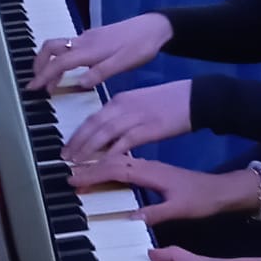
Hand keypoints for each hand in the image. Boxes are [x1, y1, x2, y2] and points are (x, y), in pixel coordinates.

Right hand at [27, 12, 172, 91]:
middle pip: (50, 48)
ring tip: (50, 80)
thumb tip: (79, 84)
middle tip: (37, 82)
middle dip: (39, 64)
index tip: (33, 88)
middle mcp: (84, 41)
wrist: (154, 27)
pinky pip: (69, 46)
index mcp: (89, 49)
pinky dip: (61, 58)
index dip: (44, 76)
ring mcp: (87, 38)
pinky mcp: (93, 38)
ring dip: (49, 61)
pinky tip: (67, 70)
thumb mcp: (123, 63)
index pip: (59, 63)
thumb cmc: (141, 46)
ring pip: (58, 46)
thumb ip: (100, 73)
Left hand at [62, 80, 192, 161]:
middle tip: (65, 158)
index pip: (92, 118)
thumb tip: (109, 133)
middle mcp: (122, 107)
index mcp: (120, 100)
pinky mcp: (148, 129)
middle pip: (93, 126)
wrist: (195, 97)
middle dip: (77, 143)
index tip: (68, 147)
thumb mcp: (140, 104)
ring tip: (77, 163)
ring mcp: (134, 117)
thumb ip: (123, 116)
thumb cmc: (170, 102)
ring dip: (88, 149)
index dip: (77, 134)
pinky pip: (124, 143)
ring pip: (103, 134)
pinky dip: (111, 153)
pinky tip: (103, 164)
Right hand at [70, 153, 228, 224]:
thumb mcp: (180, 209)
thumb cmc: (201, 200)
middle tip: (66, 174)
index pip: (115, 170)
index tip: (74, 180)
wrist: (220, 191)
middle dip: (88, 167)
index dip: (93, 174)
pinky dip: (108, 167)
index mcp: (151, 172)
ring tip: (77, 171)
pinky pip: (124, 165)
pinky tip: (101, 172)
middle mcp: (147, 166)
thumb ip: (156, 213)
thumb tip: (129, 218)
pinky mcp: (152, 171)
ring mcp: (149, 167)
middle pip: (112, 162)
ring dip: (96, 164)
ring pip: (117, 162)